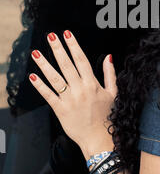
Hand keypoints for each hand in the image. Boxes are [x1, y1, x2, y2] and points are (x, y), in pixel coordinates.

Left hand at [28, 30, 115, 155]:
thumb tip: (109, 57)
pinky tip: (32, 76)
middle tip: (50, 36)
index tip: (67, 34)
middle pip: (67, 65)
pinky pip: (48, 96)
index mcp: (93, 84)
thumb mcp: (113, 94)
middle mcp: (80, 90)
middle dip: (58, 49)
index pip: (81, 60)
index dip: (73, 45)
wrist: (100, 140)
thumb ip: (110, 74)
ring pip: (55, 78)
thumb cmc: (108, 117)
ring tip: (36, 52)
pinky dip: (40, 86)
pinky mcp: (61, 110)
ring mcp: (69, 100)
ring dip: (44, 64)